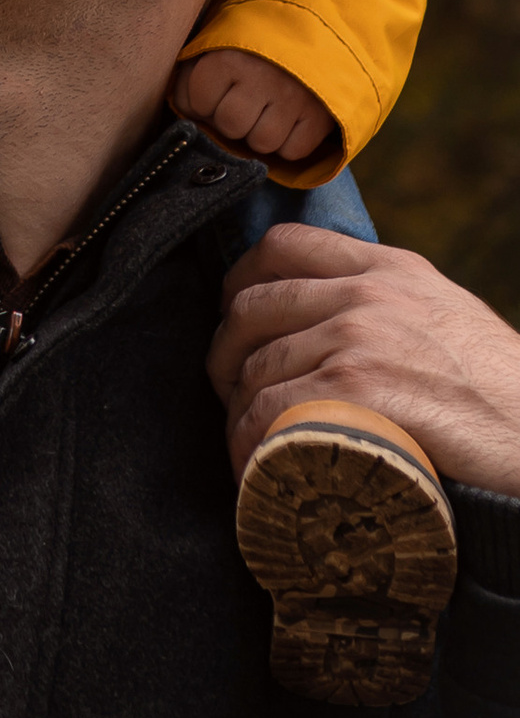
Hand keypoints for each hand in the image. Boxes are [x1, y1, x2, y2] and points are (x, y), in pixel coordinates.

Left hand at [172, 47, 336, 171]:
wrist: (313, 31)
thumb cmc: (250, 49)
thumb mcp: (211, 49)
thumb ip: (186, 79)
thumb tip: (185, 113)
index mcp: (229, 57)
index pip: (199, 103)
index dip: (204, 102)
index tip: (218, 89)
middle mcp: (262, 77)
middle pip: (231, 126)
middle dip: (232, 120)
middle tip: (244, 103)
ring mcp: (295, 98)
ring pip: (262, 143)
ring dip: (260, 134)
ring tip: (266, 112)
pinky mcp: (320, 115)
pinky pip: (294, 151)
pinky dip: (289, 143)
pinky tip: (289, 122)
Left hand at [208, 227, 519, 497]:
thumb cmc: (501, 395)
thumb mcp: (447, 319)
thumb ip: (390, 307)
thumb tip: (328, 322)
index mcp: (391, 268)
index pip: (283, 245)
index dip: (240, 282)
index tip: (234, 322)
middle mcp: (369, 294)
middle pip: (250, 308)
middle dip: (226, 356)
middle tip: (233, 398)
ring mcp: (359, 339)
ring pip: (253, 369)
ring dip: (238, 415)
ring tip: (250, 448)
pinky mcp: (356, 390)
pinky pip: (267, 416)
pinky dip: (250, 448)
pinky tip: (258, 472)